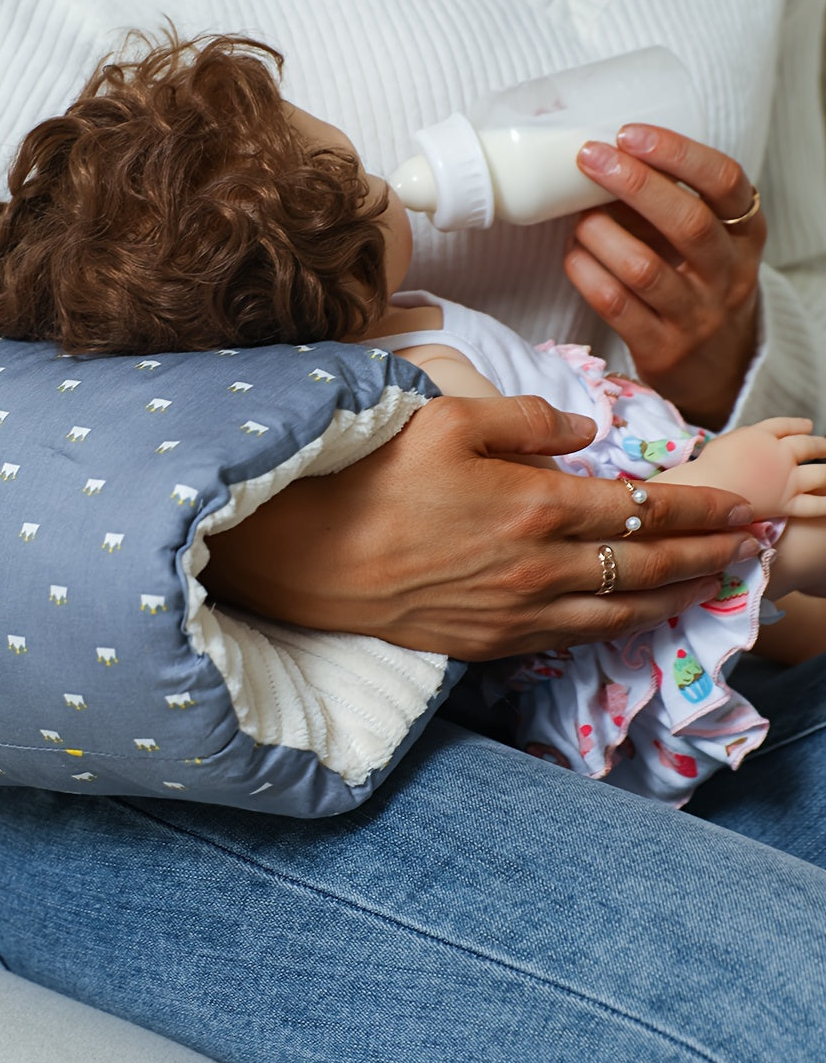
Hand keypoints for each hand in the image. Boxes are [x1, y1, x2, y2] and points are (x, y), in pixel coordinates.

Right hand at [201, 395, 756, 660]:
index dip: (699, 507)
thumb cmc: (375, 478)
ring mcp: (517, 612)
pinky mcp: (490, 641)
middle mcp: (540, 567)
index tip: (739, 506)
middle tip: (750, 546)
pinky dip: (618, 628)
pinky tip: (631, 619)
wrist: (312, 554)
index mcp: (535, 506)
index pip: (642, 507)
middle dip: (707, 553)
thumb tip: (584, 433)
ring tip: (710, 587)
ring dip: (676, 597)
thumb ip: (527, 422)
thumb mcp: (448, 421)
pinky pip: (573, 639)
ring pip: (620, 611)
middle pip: (647, 563)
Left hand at [567, 125, 765, 429]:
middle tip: (592, 158)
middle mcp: (727, 274)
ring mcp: (696, 315)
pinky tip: (573, 256)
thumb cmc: (700, 289)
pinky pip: (617, 306)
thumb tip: (607, 158)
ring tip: (578, 217)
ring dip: (601, 234)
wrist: (719, 370)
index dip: (678, 153)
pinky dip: (587, 275)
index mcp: (745, 235)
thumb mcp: (709, 244)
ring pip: (644, 268)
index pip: (725, 182)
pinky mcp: (662, 349)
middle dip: (634, 184)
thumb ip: (672, 205)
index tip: (631, 134)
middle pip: (686, 222)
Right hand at [670, 418, 825, 520]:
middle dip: (820, 445)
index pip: (785, 426)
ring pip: (820, 473)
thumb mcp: (724, 441)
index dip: (798, 425)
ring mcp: (785, 479)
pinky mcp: (785, 502)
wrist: (702, 489)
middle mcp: (779, 455)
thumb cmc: (706, 466)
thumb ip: (745, 438)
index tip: (807, 425)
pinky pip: (815, 505)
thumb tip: (756, 440)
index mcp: (761, 436)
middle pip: (808, 446)